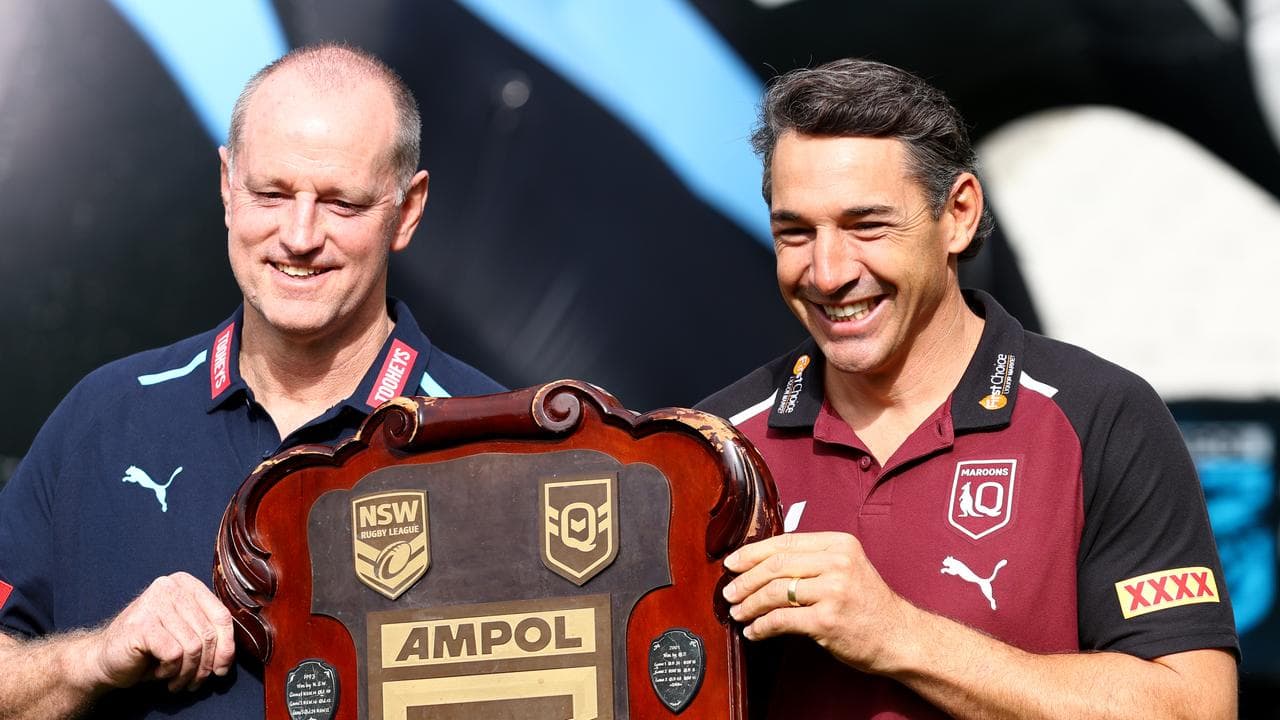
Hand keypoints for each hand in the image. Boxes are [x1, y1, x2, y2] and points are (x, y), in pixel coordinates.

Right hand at [84, 572, 235, 692]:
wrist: (104, 659)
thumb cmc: (150, 649)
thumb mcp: (185, 634)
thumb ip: (208, 634)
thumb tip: (227, 659)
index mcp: (185, 583)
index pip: (222, 615)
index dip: (227, 647)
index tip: (221, 669)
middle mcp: (170, 586)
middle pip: (208, 633)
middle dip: (205, 666)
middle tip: (194, 682)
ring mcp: (154, 602)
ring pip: (193, 646)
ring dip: (188, 672)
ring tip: (176, 680)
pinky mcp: (141, 624)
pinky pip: (174, 654)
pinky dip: (169, 671)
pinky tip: (159, 672)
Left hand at [722, 531, 912, 673]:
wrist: (900, 636)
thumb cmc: (868, 604)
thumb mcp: (846, 568)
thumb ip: (812, 561)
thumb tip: (761, 564)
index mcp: (839, 544)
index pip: (785, 542)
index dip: (752, 552)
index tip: (732, 563)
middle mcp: (837, 563)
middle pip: (776, 565)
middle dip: (745, 580)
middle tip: (729, 592)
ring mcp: (833, 591)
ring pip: (775, 592)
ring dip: (750, 604)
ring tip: (738, 612)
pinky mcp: (827, 620)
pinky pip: (782, 620)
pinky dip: (762, 627)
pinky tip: (754, 631)